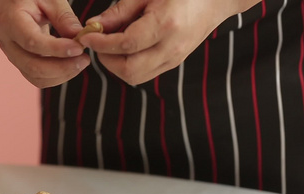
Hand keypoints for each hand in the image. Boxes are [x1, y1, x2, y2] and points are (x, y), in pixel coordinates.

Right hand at [0, 0, 90, 87]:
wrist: (10, 1)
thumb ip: (64, 16)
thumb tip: (80, 37)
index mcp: (11, 21)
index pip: (32, 42)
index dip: (57, 49)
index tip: (79, 48)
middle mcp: (8, 43)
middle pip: (33, 67)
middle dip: (62, 68)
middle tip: (85, 59)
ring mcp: (13, 56)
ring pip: (36, 78)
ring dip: (62, 75)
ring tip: (81, 62)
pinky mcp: (21, 63)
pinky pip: (38, 78)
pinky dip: (57, 77)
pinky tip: (71, 65)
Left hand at [78, 0, 260, 84]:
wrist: (217, 0)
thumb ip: (119, 12)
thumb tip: (93, 26)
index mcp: (166, 25)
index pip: (125, 45)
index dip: (101, 44)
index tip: (86, 37)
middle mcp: (171, 48)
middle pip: (129, 70)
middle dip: (107, 59)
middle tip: (98, 42)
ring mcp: (174, 59)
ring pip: (135, 77)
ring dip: (116, 65)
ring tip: (111, 45)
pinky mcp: (173, 63)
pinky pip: (144, 73)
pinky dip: (128, 65)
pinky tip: (125, 48)